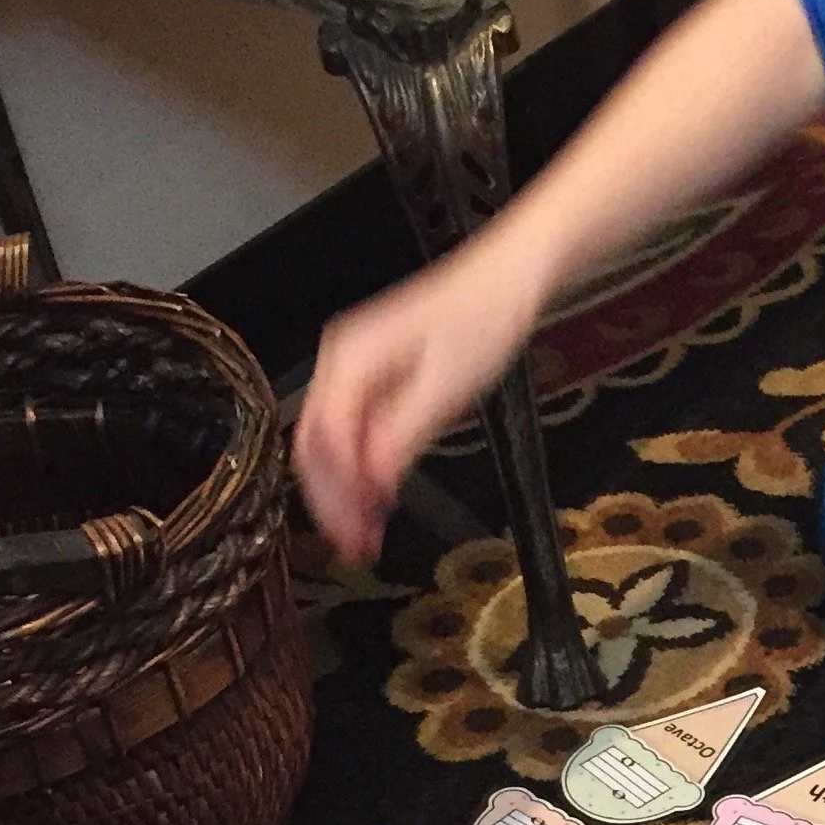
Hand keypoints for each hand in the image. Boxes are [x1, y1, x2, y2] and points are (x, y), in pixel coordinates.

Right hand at [293, 243, 544, 561]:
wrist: (509, 278)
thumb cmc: (485, 317)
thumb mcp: (446, 388)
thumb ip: (401, 438)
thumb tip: (370, 486)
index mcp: (350, 360)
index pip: (323, 443)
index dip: (337, 497)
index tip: (356, 536)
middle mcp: (342, 362)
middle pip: (314, 446)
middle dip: (332, 501)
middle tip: (356, 546)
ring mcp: (355, 367)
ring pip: (331, 442)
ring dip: (344, 490)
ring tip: (365, 534)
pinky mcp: (376, 374)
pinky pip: (355, 429)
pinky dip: (362, 467)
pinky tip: (379, 495)